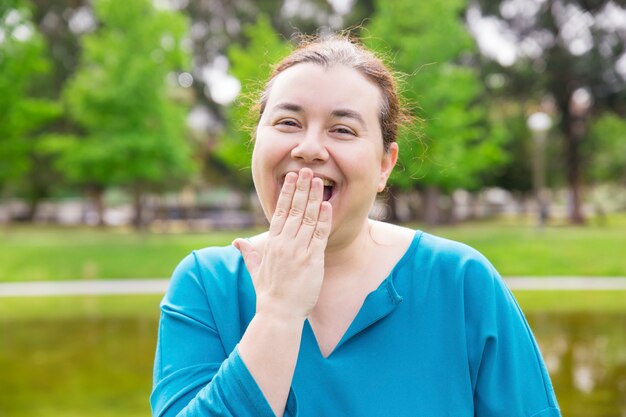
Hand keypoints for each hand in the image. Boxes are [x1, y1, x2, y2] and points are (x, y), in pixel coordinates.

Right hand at [234, 168, 331, 320]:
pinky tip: (326, 205)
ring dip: (313, 198)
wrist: (278, 313)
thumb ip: (249, 253)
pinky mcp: (312, 260)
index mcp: (272, 243)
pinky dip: (323, 219)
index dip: (286, 193)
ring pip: (307, 218)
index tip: (291, 177)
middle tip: (306, 170)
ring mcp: (298, 251)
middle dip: (300, 188)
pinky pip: (319, 235)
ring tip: (319, 180)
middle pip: (293, 209)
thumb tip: (237, 242)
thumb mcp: (255, 270)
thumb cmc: (268, 293)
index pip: (279, 211)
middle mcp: (284, 243)